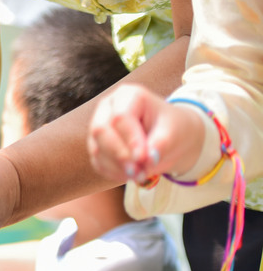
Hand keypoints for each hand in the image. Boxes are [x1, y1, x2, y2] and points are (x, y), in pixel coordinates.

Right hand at [88, 84, 204, 184]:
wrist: (171, 136)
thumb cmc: (173, 128)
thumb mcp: (174, 132)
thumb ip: (160, 144)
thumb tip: (146, 161)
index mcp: (129, 95)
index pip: (120, 116)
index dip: (130, 139)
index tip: (143, 158)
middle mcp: (108, 107)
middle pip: (100, 129)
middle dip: (118, 154)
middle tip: (137, 172)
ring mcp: (99, 124)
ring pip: (96, 147)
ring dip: (116, 166)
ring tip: (139, 175)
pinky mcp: (97, 144)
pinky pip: (97, 161)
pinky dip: (112, 172)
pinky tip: (130, 175)